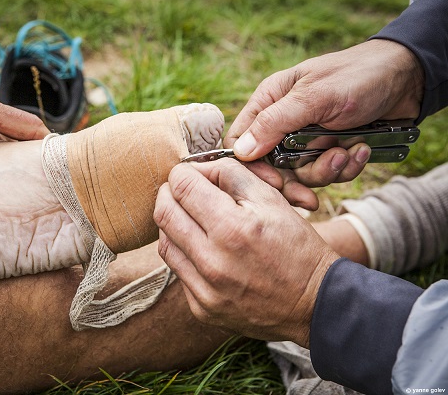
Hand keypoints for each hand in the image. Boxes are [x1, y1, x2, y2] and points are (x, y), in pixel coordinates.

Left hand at [154, 159, 338, 346]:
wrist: (314, 303)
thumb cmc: (296, 246)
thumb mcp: (272, 199)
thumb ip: (230, 174)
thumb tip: (196, 169)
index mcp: (232, 228)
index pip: (181, 186)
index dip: (183, 173)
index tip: (190, 174)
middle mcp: (212, 262)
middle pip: (163, 213)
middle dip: (170, 194)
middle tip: (184, 192)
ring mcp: (204, 290)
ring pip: (164, 243)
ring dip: (173, 224)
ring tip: (193, 219)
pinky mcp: (202, 309)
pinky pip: (177, 271)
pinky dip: (184, 253)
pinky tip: (203, 249)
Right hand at [225, 39, 423, 188]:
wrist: (408, 78)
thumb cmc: (356, 76)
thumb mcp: (313, 97)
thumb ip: (274, 122)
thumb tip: (240, 152)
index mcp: (270, 102)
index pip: (241, 141)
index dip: (252, 166)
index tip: (274, 180)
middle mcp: (284, 123)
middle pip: (271, 167)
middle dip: (294, 182)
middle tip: (309, 197)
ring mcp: (307, 139)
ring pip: (301, 174)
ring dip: (326, 170)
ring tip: (347, 153)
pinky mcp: (329, 150)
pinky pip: (328, 172)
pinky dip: (346, 167)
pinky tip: (361, 150)